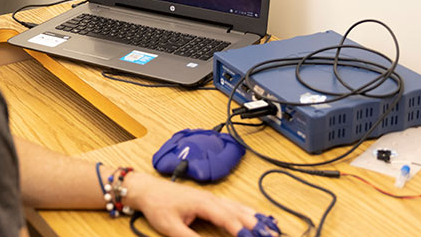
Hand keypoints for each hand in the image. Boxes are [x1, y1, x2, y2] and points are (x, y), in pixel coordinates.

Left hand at [124, 172, 273, 236]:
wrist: (147, 189)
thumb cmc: (158, 205)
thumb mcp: (171, 227)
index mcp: (203, 203)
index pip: (229, 219)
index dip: (243, 232)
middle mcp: (211, 199)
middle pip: (239, 212)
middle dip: (257, 225)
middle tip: (273, 235)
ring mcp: (211, 198)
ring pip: (239, 207)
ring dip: (255, 218)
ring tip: (272, 227)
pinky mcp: (209, 200)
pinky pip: (233, 205)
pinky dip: (246, 211)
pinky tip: (255, 216)